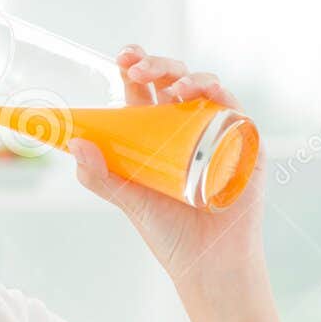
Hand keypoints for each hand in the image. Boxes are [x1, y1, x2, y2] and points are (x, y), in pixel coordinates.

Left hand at [67, 42, 267, 292]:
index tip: (122, 56)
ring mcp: (218, 133)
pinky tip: (202, 96)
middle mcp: (188, 128)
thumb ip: (101, 176)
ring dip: (188, 77)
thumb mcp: (129, 201)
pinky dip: (219, 96)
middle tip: (135, 66)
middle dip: (156, 64)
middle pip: (174, 80)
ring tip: (172, 88)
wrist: (208, 264)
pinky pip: (235, 109)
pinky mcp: (245, 145)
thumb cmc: (169, 233)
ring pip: (205, 87)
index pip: (145, 91)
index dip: (135, 68)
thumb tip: (75, 143)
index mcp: (157, 135)